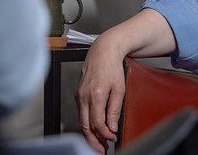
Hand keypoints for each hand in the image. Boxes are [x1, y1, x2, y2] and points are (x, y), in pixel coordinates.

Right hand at [75, 36, 126, 152]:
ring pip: (82, 121)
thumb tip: (112, 127)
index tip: (113, 139)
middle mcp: (83, 97)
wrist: (103, 51)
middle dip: (93, 141)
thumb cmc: (112, 67)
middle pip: (85, 126)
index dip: (105, 134)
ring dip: (90, 134)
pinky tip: (95, 128)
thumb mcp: (120, 89)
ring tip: (99, 143)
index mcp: (95, 95)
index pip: (97, 123)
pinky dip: (87, 123)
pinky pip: (82, 113)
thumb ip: (114, 110)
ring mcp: (79, 96)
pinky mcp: (78, 95)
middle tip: (101, 150)